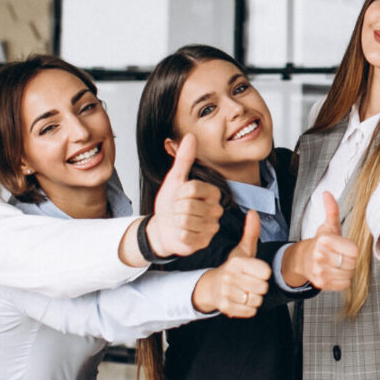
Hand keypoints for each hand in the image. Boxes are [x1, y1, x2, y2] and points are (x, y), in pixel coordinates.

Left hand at [148, 134, 223, 257]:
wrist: (162, 228)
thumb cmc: (170, 203)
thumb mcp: (175, 179)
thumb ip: (184, 158)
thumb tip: (191, 136)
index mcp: (213, 193)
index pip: (192, 188)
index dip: (178, 192)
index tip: (178, 196)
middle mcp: (216, 210)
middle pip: (188, 205)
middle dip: (175, 208)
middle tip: (177, 210)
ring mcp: (211, 227)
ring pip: (186, 220)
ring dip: (175, 221)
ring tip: (178, 221)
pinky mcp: (203, 242)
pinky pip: (185, 235)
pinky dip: (176, 233)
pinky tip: (179, 232)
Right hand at [192, 210, 271, 316]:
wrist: (211, 286)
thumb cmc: (232, 268)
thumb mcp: (242, 250)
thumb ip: (251, 232)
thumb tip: (253, 212)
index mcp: (237, 263)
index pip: (265, 271)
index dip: (264, 273)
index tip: (255, 271)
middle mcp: (230, 277)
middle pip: (263, 287)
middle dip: (260, 287)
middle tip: (251, 283)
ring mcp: (226, 292)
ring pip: (257, 300)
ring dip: (255, 298)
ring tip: (246, 292)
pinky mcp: (225, 307)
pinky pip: (250, 311)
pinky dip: (249, 308)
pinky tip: (242, 301)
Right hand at [292, 191, 358, 292]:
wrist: (304, 259)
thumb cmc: (322, 242)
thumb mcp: (329, 225)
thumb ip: (332, 210)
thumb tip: (327, 193)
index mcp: (325, 240)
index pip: (354, 251)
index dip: (352, 250)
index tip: (345, 247)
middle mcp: (320, 255)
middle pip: (352, 263)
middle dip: (350, 260)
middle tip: (341, 256)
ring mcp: (319, 270)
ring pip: (348, 275)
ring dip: (347, 271)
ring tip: (338, 264)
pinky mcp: (321, 283)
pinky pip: (343, 284)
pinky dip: (343, 280)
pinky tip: (335, 272)